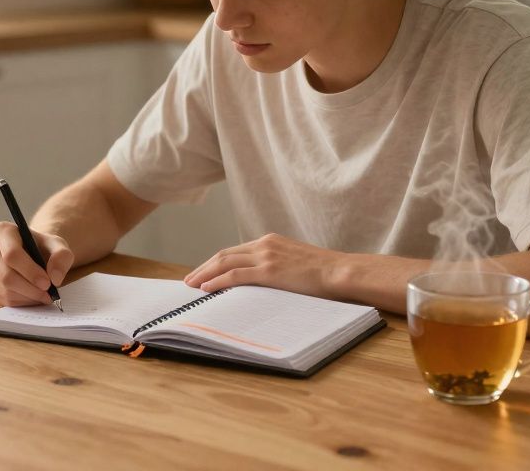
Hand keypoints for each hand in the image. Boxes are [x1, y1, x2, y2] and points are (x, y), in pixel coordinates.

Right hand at [0, 221, 73, 306]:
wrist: (33, 254)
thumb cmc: (43, 247)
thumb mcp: (58, 245)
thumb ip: (62, 256)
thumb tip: (55, 278)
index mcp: (2, 230)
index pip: (11, 254)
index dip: (30, 272)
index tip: (47, 283)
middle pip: (6, 275)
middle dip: (30, 289)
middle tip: (48, 294)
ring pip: (4, 290)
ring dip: (27, 297)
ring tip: (43, 295)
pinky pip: (1, 300)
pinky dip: (20, 302)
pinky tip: (32, 297)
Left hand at [183, 233, 345, 297]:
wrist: (340, 271)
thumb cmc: (323, 273)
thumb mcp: (295, 264)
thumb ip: (277, 267)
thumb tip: (261, 283)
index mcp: (270, 241)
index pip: (234, 251)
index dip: (215, 263)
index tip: (203, 273)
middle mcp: (264, 244)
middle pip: (224, 255)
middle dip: (204, 268)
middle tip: (188, 280)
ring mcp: (266, 256)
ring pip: (225, 263)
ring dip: (204, 275)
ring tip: (191, 286)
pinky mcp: (269, 270)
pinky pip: (235, 275)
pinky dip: (217, 281)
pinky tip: (206, 288)